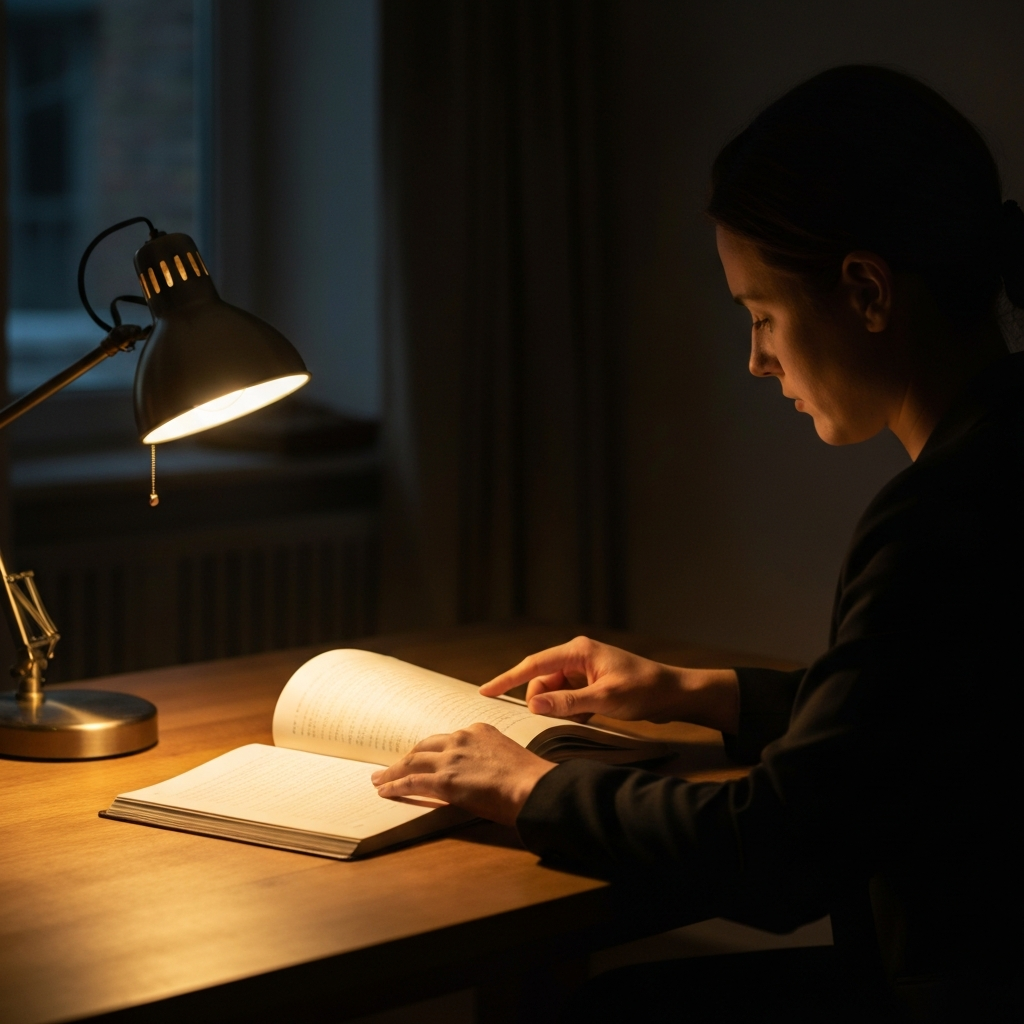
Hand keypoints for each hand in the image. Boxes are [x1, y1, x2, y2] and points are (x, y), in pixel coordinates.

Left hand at [371, 723, 556, 825]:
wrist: (532, 787)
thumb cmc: (529, 779)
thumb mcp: (508, 758)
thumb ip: (489, 761)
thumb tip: (482, 777)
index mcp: (479, 731)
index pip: (447, 740)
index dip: (433, 751)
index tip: (425, 757)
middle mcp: (462, 739)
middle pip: (425, 746)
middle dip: (408, 756)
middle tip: (395, 765)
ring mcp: (451, 758)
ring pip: (413, 761)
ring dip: (394, 770)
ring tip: (380, 778)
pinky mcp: (444, 780)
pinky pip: (410, 782)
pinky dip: (394, 786)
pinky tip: (385, 790)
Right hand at [480, 636, 739, 732]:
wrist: (675, 693)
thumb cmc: (644, 691)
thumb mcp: (604, 699)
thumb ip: (567, 702)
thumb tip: (533, 704)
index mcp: (578, 651)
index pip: (533, 664)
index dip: (507, 679)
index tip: (485, 691)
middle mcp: (578, 655)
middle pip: (542, 678)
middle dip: (540, 700)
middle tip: (547, 721)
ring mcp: (585, 668)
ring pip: (555, 689)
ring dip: (557, 706)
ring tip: (576, 718)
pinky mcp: (592, 681)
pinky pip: (569, 695)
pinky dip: (569, 708)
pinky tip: (581, 718)